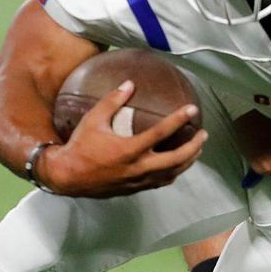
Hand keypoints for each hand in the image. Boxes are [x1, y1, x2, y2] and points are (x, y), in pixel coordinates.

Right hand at [40, 80, 206, 197]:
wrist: (67, 176)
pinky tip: (177, 167)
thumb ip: (113, 100)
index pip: (161, 132)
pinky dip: (172, 173)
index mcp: (129, 149)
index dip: (179, 119)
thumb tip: (129, 83)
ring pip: (171, 173)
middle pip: (176, 159)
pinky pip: (160, 182)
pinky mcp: (135, 188)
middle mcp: (138, 167)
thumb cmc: (80, 146)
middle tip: (203, 134)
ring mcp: (138, 180)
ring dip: (188, 161)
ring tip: (197, 150)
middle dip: (194, 147)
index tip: (192, 109)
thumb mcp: (93, 119)